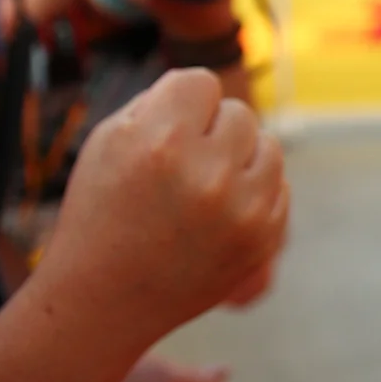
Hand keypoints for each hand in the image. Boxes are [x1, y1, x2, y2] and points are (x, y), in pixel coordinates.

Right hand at [35, 68, 287, 353]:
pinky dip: (253, 192)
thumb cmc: (102, 211)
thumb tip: (212, 88)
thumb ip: (162, 100)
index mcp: (163, 141)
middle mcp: (209, 174)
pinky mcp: (262, 239)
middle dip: (210, 132)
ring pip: (268, 146)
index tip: (162, 134)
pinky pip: (278, 187)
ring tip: (202, 186)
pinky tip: (216, 213)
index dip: (179, 105)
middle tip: (179, 167)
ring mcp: (242, 211)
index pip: (201, 82)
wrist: (106, 299)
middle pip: (239, 113)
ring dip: (239, 158)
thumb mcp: (110, 140)